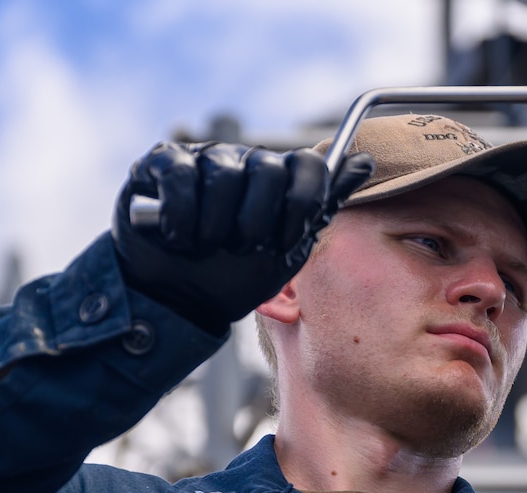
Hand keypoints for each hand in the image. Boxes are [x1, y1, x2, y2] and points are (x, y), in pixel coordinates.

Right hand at [111, 142, 372, 333]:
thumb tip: (364, 161)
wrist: (179, 301)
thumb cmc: (235, 276)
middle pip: (269, 170)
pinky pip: (181, 175)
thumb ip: (323, 206)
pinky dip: (182, 216)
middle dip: (257, 224)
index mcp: (280, 178)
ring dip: (217, 227)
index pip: (309, 164)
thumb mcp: (288, 250)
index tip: (283, 242)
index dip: (300, 207)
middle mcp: (245, 160)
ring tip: (208, 247)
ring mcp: (204, 158)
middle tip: (242, 248)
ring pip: (224, 174)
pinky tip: (180, 238)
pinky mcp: (162, 162)